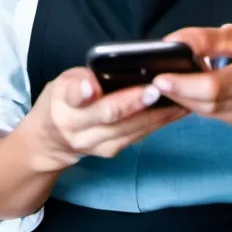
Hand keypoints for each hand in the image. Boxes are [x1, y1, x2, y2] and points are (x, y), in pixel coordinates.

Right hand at [25, 67, 186, 172]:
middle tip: (158, 88)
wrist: (51, 140)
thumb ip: (80, 80)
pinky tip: (176, 109)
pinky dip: (158, 121)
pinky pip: (138, 135)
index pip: (74, 97)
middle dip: (136, 103)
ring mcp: (97, 145)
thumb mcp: (63, 82)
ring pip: (130, 129)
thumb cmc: (63, 100)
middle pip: (110, 117)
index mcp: (64, 105)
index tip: (93, 86)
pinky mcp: (113, 151)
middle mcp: (79, 130)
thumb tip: (96, 82)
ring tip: (179, 96)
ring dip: (156, 114)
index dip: (83, 92)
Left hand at [151, 22, 231, 128]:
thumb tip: (180, 42)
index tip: (161, 71)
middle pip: (205, 102)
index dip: (186, 81)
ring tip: (160, 81)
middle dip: (176, 89)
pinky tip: (177, 89)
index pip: (215, 85)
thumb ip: (217, 38)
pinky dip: (189, 101)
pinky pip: (206, 113)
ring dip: (179, 96)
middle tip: (152, 76)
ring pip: (203, 110)